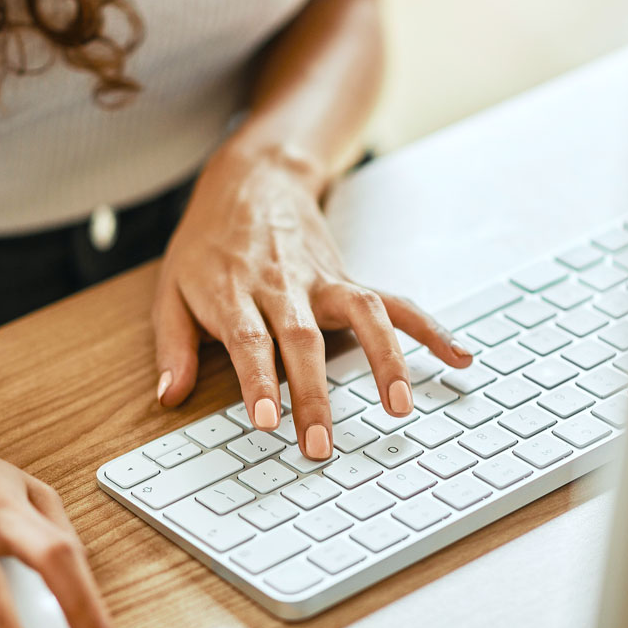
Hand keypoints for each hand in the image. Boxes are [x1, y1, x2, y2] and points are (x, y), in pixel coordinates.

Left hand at [152, 144, 473, 459]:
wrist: (253, 181)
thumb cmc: (209, 244)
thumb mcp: (171, 288)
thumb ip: (173, 345)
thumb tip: (170, 397)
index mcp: (234, 290)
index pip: (251, 339)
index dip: (260, 380)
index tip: (269, 422)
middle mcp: (284, 285)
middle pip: (304, 340)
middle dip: (315, 395)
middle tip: (321, 446)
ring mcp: (323, 280)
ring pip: (361, 315)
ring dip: (385, 360)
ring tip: (400, 406)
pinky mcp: (349, 279)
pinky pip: (395, 303)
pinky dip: (429, 328)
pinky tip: (457, 356)